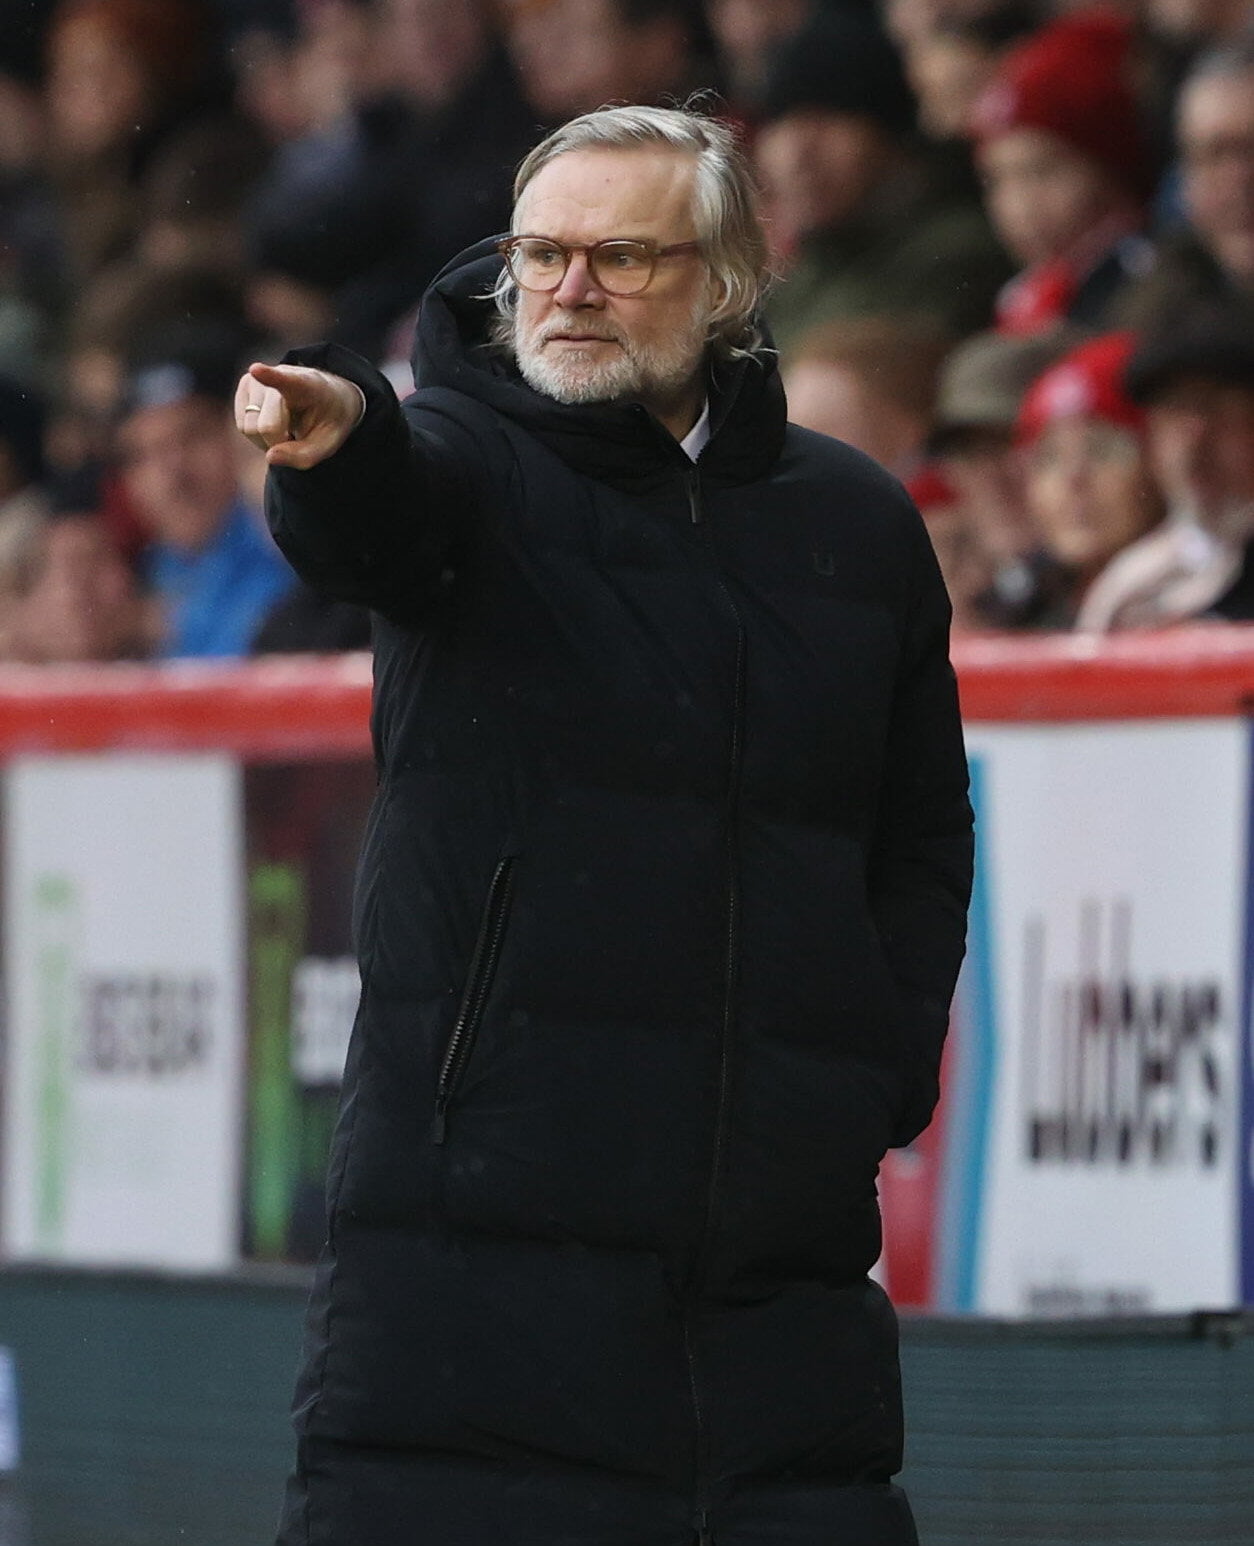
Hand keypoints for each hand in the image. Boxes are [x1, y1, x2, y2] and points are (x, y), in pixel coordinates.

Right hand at [235, 361, 365, 468]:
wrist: (327, 399)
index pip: (286, 380)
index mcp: (306, 385)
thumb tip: (269, 456)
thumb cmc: (327, 422)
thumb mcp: (327, 445)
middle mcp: (278, 374)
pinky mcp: (244, 386)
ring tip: (286, 428)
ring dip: (266, 440)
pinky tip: (273, 424)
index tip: (256, 369)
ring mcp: (258, 378)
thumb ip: (304, 456)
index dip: (269, 376)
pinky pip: (242, 426)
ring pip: (249, 428)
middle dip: (278, 442)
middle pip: (266, 427)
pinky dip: (257, 435)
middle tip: (296, 436)